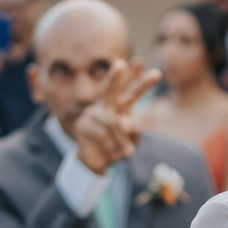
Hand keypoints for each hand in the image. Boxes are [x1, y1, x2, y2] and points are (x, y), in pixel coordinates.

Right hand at [73, 60, 160, 174]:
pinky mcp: (84, 124)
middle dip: (116, 77)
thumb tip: (126, 122)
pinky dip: (112, 146)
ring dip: (122, 140)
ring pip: (112, 122)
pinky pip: (102, 134)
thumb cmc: (118, 147)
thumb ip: (133, 130)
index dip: (137, 77)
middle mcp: (106, 105)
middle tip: (120, 65)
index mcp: (121, 105)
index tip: (144, 65)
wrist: (98, 163)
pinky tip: (114, 154)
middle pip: (112, 90)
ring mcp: (93, 113)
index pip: (130, 90)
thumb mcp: (132, 139)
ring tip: (128, 153)